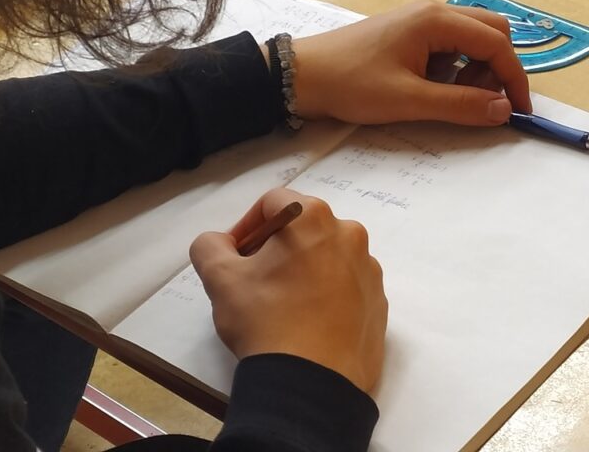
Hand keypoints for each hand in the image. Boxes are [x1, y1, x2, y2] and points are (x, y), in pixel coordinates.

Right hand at [190, 188, 386, 391]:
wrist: (312, 385)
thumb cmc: (265, 321)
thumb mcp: (220, 279)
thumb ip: (210, 245)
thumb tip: (219, 243)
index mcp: (314, 218)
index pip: (274, 203)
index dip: (247, 226)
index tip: (235, 257)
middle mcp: (350, 236)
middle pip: (304, 228)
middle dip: (276, 248)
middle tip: (254, 280)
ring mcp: (370, 272)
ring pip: (327, 257)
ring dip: (302, 270)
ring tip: (281, 305)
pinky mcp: (379, 304)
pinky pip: (347, 287)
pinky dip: (326, 295)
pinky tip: (307, 323)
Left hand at [290, 2, 531, 125]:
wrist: (302, 75)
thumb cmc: (352, 84)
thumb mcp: (409, 100)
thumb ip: (461, 104)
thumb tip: (505, 110)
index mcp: (437, 20)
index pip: (497, 43)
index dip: (514, 78)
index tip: (519, 111)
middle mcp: (434, 11)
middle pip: (491, 31)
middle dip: (497, 68)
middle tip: (483, 103)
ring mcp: (421, 19)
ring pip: (472, 37)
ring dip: (477, 68)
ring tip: (453, 98)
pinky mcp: (410, 32)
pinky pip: (450, 44)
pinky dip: (456, 66)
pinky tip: (433, 88)